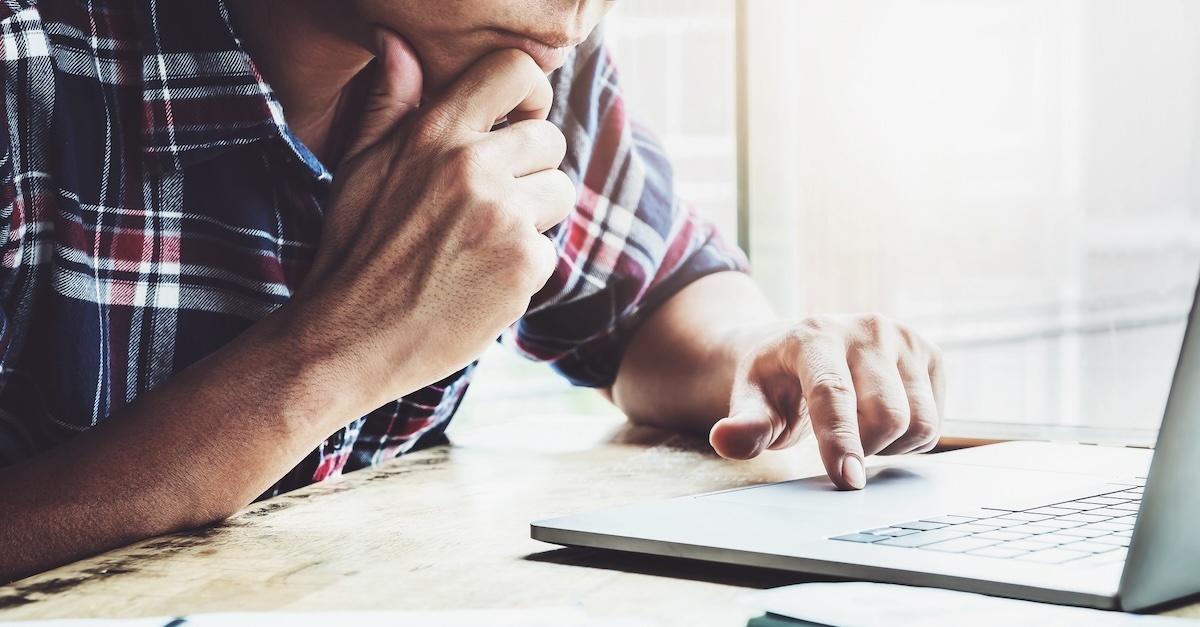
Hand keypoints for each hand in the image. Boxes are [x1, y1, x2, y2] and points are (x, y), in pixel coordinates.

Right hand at [278, 29, 575, 413]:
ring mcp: (503, 216)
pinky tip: (481, 282)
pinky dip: (524, 270)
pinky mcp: (523, 265)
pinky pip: (550, 251)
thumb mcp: (358, 166)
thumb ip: (389, 103)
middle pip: (550, 139)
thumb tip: (399, 41)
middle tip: (491, 205)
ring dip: (532, 220)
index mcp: (434, 133)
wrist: (349, 339)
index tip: (517, 123)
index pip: (515, 70)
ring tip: (482, 245)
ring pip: (558, 195)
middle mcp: (473, 166)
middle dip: (530, 170)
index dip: (528, 95)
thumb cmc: (351, 252)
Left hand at [709, 314, 945, 489]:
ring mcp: (904, 338)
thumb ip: (744, 424)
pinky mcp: (931, 354)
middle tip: (835, 445)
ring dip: (889, 446)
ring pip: (920, 423)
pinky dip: (909, 437)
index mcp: (814, 335)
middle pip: (888, 416)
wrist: (804, 349)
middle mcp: (866, 328)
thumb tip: (725, 439)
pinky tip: (880, 421)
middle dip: (863, 448)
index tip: (847, 481)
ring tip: (858, 430)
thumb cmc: (777, 382)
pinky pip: (936, 421)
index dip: (841, 441)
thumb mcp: (752, 401)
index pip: (833, 393)